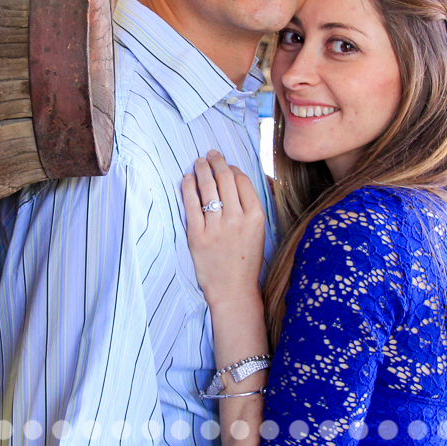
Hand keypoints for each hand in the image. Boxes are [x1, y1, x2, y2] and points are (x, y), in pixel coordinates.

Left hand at [181, 150, 265, 306]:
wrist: (233, 290)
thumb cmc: (246, 261)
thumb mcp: (259, 232)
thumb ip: (252, 207)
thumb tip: (241, 180)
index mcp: (256, 217)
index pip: (242, 181)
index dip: (232, 168)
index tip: (225, 165)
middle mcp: (237, 219)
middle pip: (225, 179)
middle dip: (216, 162)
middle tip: (210, 155)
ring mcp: (216, 228)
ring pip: (208, 188)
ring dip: (202, 170)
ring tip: (198, 162)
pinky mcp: (197, 236)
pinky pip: (191, 204)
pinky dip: (188, 187)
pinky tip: (187, 179)